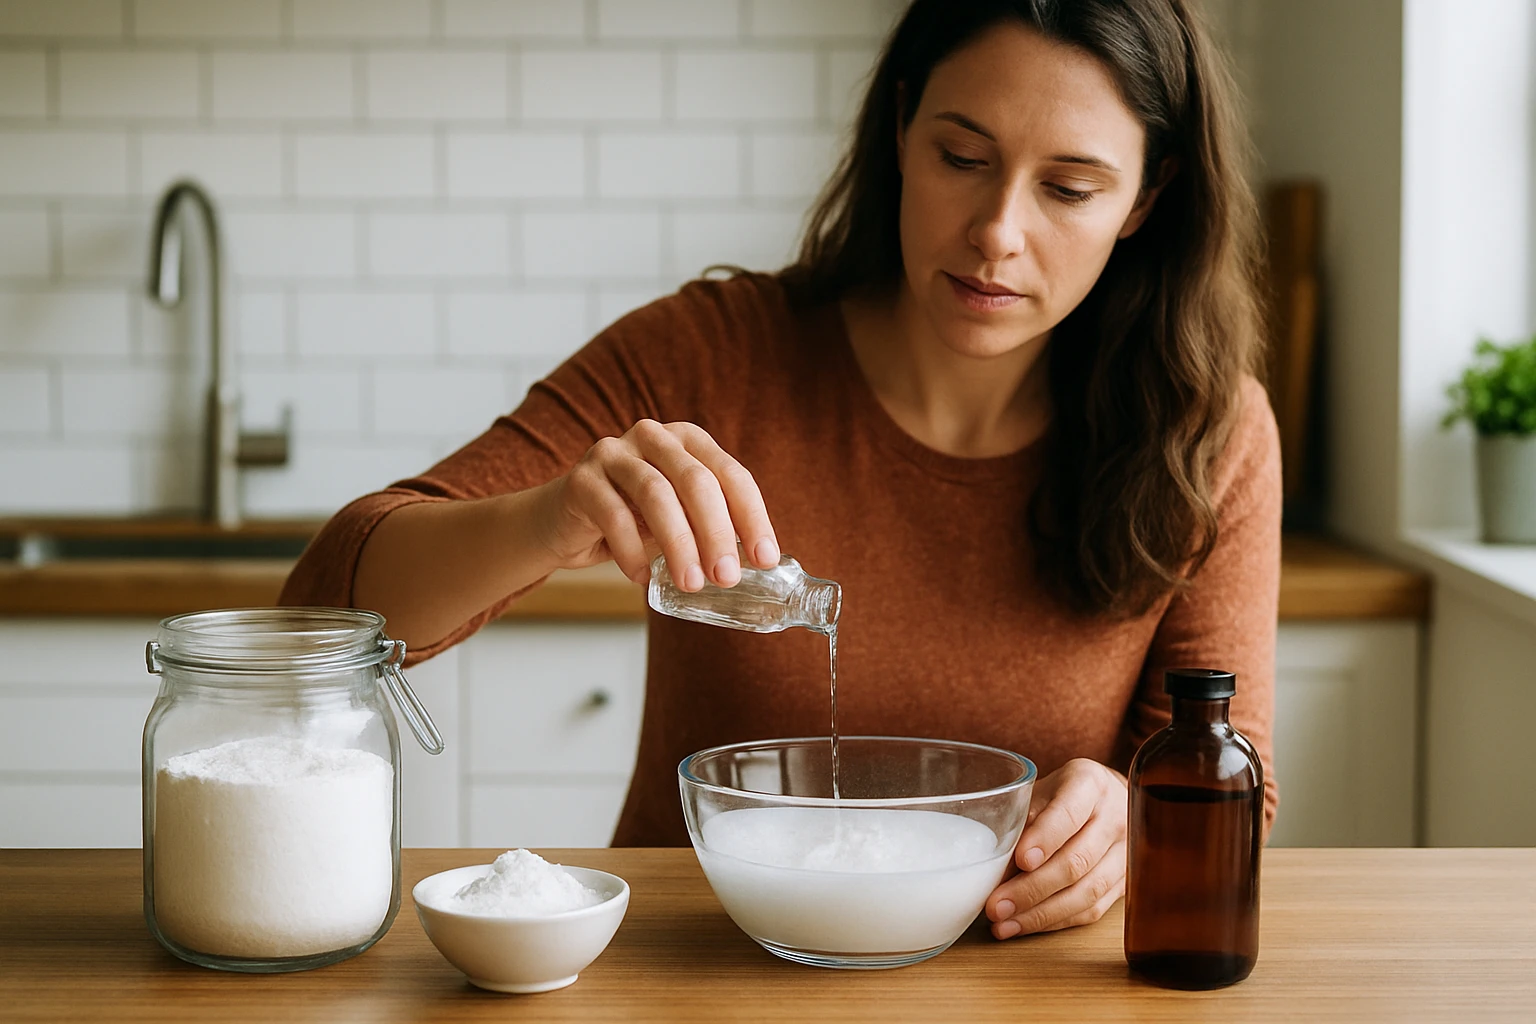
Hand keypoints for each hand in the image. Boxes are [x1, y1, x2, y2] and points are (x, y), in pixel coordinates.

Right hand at [536, 419, 779, 588]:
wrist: (563, 522)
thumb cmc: (632, 520)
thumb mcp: (679, 518)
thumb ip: (711, 526)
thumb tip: (757, 562)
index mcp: (688, 441)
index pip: (730, 474)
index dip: (752, 516)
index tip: (765, 559)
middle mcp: (653, 437)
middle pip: (696, 481)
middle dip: (717, 533)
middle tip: (727, 577)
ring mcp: (614, 453)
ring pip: (656, 494)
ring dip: (679, 544)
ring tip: (691, 583)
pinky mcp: (581, 479)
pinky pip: (613, 515)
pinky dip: (631, 551)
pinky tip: (642, 577)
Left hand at [985, 758, 1126, 937]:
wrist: (1108, 801)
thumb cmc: (1063, 795)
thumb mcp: (1040, 793)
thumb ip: (1022, 824)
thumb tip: (995, 872)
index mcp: (1090, 784)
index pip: (1069, 813)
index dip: (1046, 838)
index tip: (1022, 859)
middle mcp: (1116, 816)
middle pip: (1077, 861)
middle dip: (1032, 888)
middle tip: (997, 905)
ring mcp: (1127, 853)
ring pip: (1086, 892)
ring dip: (1042, 913)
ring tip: (1005, 924)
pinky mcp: (1126, 884)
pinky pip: (1092, 910)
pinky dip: (1056, 921)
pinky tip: (1027, 924)